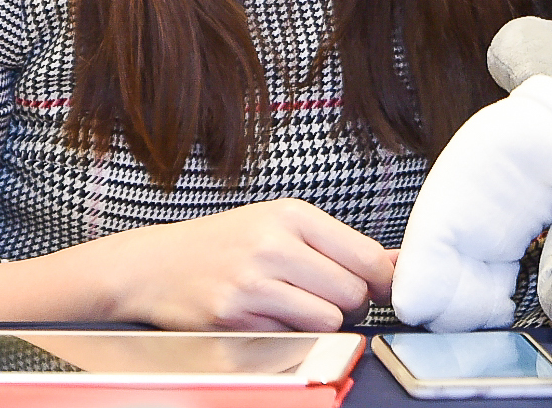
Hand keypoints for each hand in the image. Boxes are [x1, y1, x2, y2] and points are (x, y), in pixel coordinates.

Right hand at [0, 197, 393, 330]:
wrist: (153, 265)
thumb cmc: (226, 244)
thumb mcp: (280, 225)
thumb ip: (338, 245)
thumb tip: (398, 264)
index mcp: (292, 214)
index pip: (367, 256)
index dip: (382, 280)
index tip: (380, 287)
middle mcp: (273, 244)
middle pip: (352, 293)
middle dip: (349, 303)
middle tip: (326, 297)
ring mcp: (252, 282)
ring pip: (327, 319)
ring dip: (321, 322)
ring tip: (296, 306)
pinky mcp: (234, 317)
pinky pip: (291, 337)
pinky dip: (288, 334)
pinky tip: (265, 315)